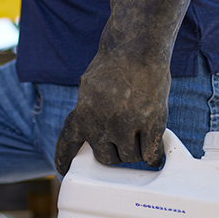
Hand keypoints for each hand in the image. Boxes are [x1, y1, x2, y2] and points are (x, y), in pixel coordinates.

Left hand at [54, 51, 170, 173]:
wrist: (137, 47)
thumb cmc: (114, 65)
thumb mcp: (88, 88)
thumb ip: (87, 112)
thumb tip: (91, 133)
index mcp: (81, 116)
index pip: (67, 145)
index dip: (64, 161)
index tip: (63, 171)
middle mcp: (100, 126)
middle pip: (107, 159)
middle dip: (115, 153)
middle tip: (123, 140)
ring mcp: (126, 126)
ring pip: (130, 157)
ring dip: (136, 151)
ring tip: (140, 135)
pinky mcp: (150, 124)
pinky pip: (151, 154)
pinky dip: (154, 155)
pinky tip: (155, 152)